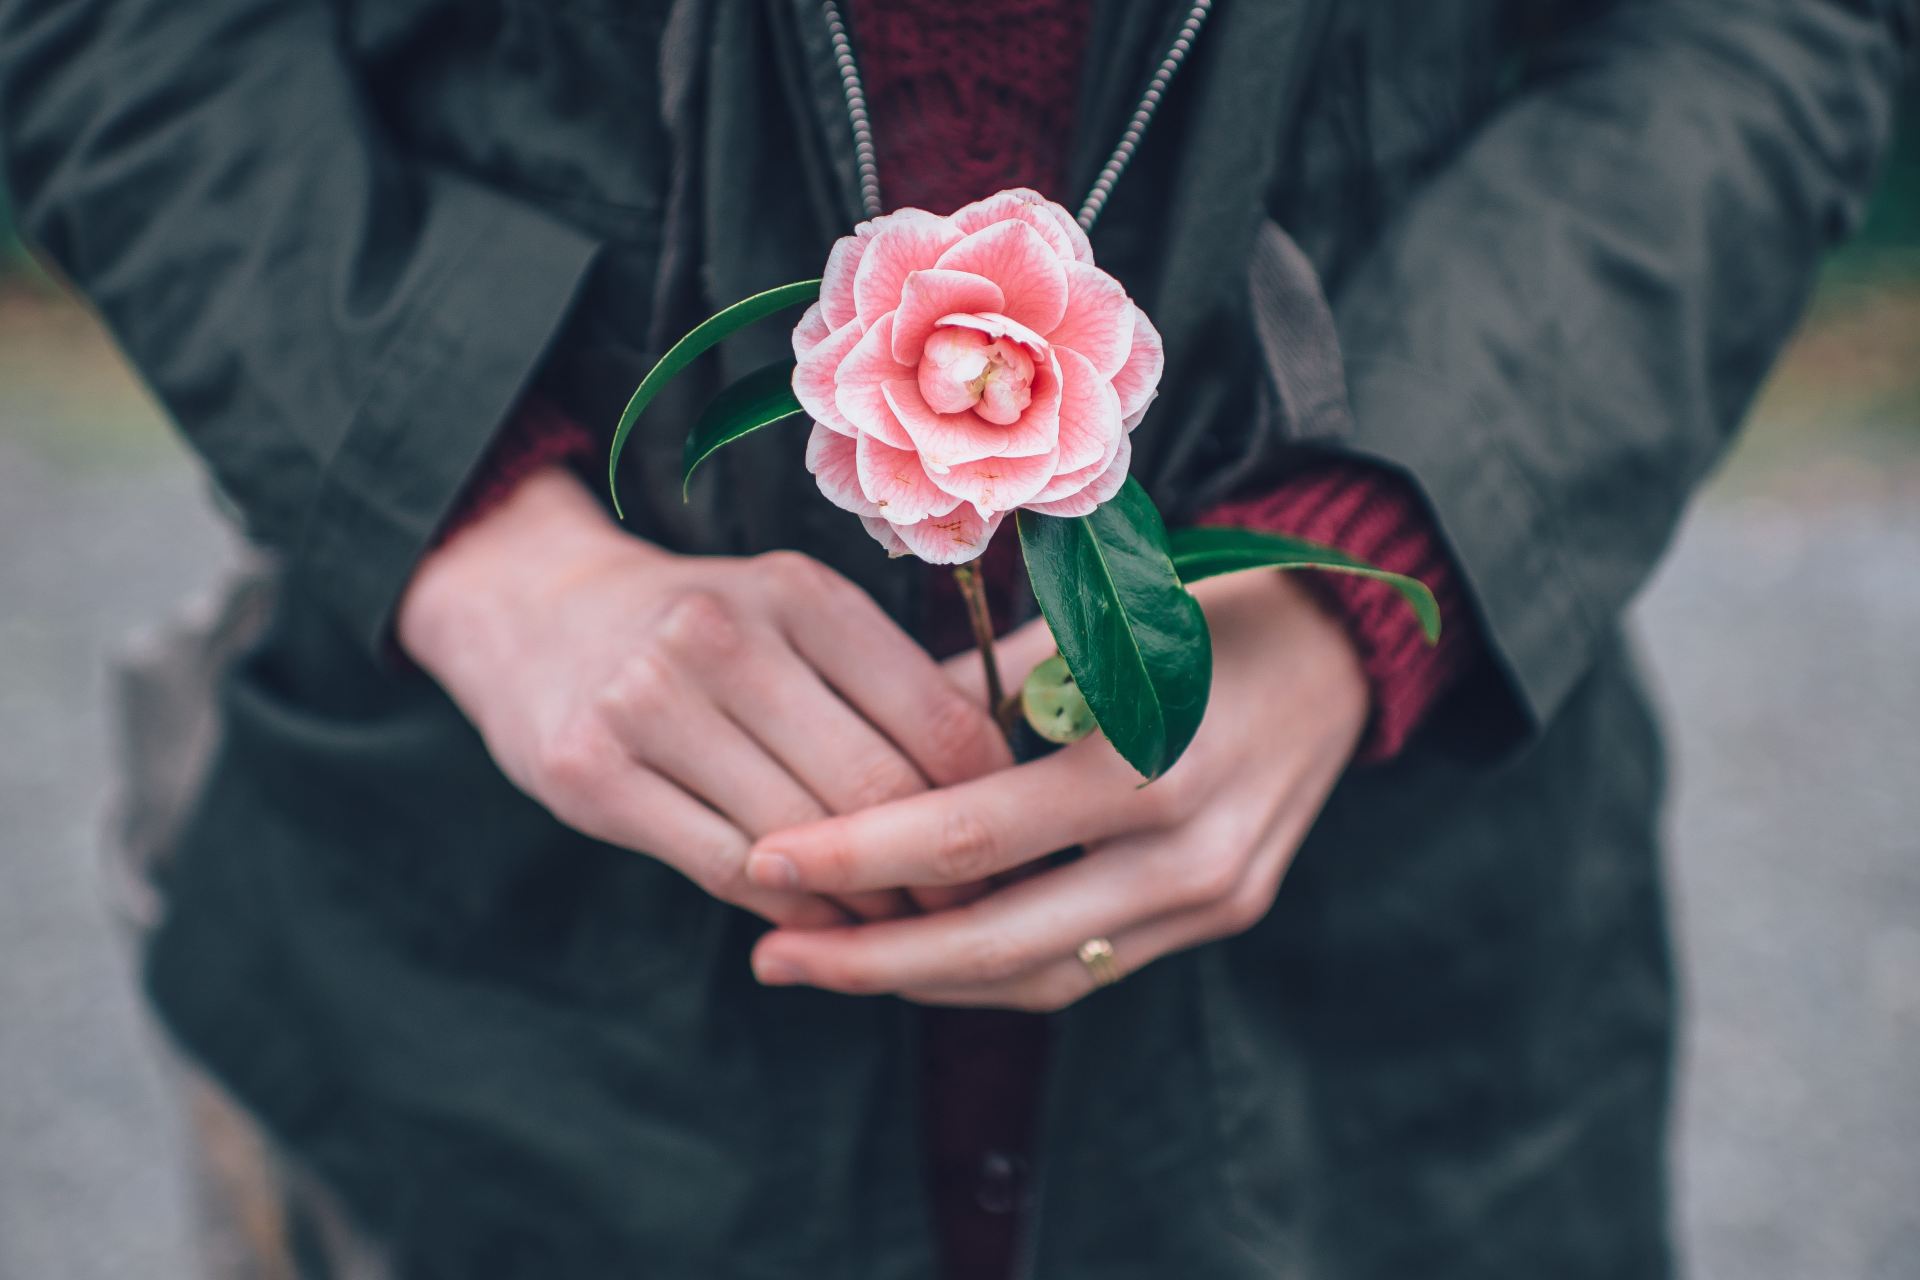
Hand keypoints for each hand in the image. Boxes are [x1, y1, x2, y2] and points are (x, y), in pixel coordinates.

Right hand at [396, 466, 1012, 928]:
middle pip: (875, 790)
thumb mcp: (797, 616)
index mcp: (801, 591)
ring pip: (802, 841)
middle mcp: (723, 634)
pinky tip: (821, 922)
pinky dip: (790, 912)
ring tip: (906, 926)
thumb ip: (892, 684)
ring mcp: (648, 701)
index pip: (939, 721)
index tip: (1016, 849)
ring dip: (869, 904)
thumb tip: (1018, 777)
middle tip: (971, 909)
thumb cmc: (706, 632)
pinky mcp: (589, 771)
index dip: (991, 805)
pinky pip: (726, 870)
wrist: (537, 610)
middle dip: (938, 870)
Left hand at [742, 569, 1368, 1007]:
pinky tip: (925, 953)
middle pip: (999, 940)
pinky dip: (999, 966)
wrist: (1346, 648)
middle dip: (872, 957)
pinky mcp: (1223, 915)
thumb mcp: (1096, 622)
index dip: (860, 854)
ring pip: (1042, 975)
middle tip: (771, 956)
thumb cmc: (1207, 607)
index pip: (974, 834)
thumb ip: (983, 694)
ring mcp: (1215, 897)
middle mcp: (1189, 850)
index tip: (765, 857)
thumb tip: (860, 745)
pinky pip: (1088, 965)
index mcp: (1150, 760)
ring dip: (927, 980)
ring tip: (828, 964)